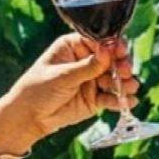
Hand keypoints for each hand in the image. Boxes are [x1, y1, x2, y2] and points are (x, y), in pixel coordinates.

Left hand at [0, 34, 136, 149]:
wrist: (28, 117)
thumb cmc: (38, 89)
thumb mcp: (62, 76)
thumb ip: (87, 66)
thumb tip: (108, 51)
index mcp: (74, 47)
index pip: (98, 41)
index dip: (112, 46)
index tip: (121, 51)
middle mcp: (86, 61)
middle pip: (111, 59)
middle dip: (121, 65)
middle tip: (125, 72)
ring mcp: (92, 80)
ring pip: (115, 78)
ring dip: (125, 83)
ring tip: (129, 88)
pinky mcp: (95, 99)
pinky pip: (112, 97)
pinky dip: (121, 100)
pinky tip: (128, 102)